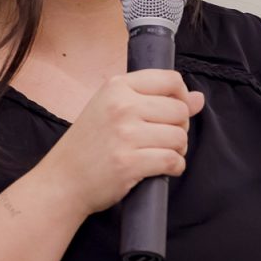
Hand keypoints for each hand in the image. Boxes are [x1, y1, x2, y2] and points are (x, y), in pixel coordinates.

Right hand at [38, 69, 204, 215]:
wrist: (62, 180)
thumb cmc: (89, 144)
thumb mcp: (113, 109)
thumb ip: (155, 100)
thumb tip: (199, 99)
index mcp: (117, 86)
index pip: (171, 80)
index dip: (182, 97)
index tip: (174, 112)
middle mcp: (122, 106)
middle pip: (180, 110)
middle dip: (180, 127)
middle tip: (163, 139)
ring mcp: (125, 134)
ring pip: (179, 137)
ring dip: (178, 149)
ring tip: (160, 153)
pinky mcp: (129, 162)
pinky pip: (172, 160)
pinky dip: (174, 167)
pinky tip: (161, 169)